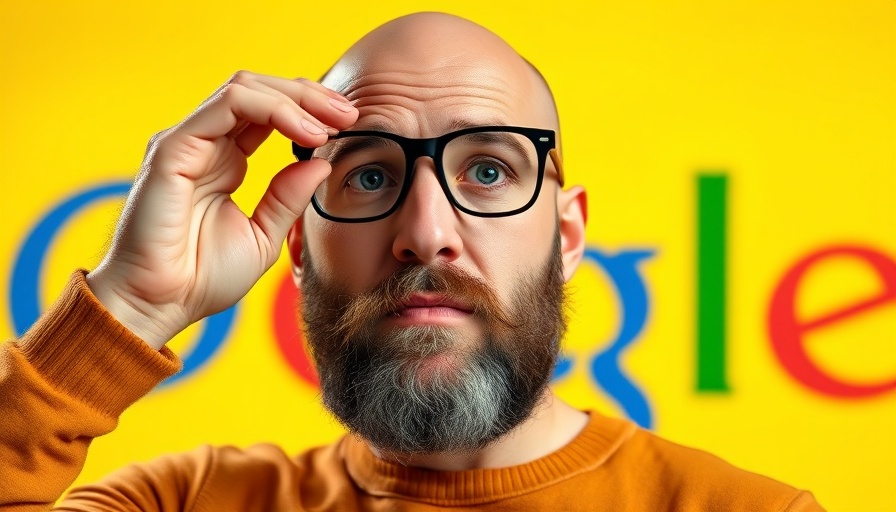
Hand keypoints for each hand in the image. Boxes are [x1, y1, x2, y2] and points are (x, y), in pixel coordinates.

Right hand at [86, 72, 357, 349]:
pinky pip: (228, 105)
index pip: (267, 114)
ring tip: (332, 119)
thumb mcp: (263, 235)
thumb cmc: (201, 278)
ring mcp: (188, 142)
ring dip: (295, 97)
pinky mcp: (174, 148)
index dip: (308, 111)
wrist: (160, 305)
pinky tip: (305, 131)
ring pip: (244, 89)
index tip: (349, 124)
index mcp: (225, 162)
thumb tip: (322, 163)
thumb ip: (288, 197)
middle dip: (309, 95)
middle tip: (349, 112)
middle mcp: (205, 145)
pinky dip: (273, 109)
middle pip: (259, 92)